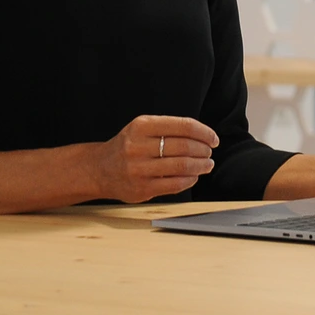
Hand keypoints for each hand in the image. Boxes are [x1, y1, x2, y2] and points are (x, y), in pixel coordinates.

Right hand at [92, 115, 218, 202]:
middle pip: (185, 147)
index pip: (183, 126)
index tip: (213, 138)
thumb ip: (169, 128)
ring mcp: (139, 169)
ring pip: (182, 166)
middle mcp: (138, 146)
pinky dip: (190, 180)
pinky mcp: (141, 189)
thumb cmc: (129, 145)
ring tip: (207, 164)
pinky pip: (174, 184)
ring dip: (201, 165)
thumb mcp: (142, 128)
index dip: (204, 132)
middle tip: (209, 152)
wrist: (100, 169)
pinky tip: (194, 176)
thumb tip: (203, 135)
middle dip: (203, 150)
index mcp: (141, 126)